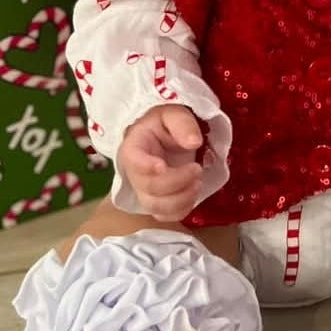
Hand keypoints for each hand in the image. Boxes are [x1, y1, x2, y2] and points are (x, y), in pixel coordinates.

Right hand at [118, 104, 204, 221]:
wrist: (163, 136)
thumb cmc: (165, 124)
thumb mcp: (173, 114)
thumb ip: (183, 124)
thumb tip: (194, 142)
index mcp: (134, 146)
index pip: (133, 160)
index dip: (146, 166)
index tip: (162, 165)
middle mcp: (134, 172)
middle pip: (148, 187)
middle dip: (177, 182)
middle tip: (197, 169)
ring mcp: (143, 190)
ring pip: (155, 207)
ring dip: (181, 199)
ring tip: (198, 183)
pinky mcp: (155, 202)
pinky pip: (165, 216)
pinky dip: (182, 210)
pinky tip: (193, 194)